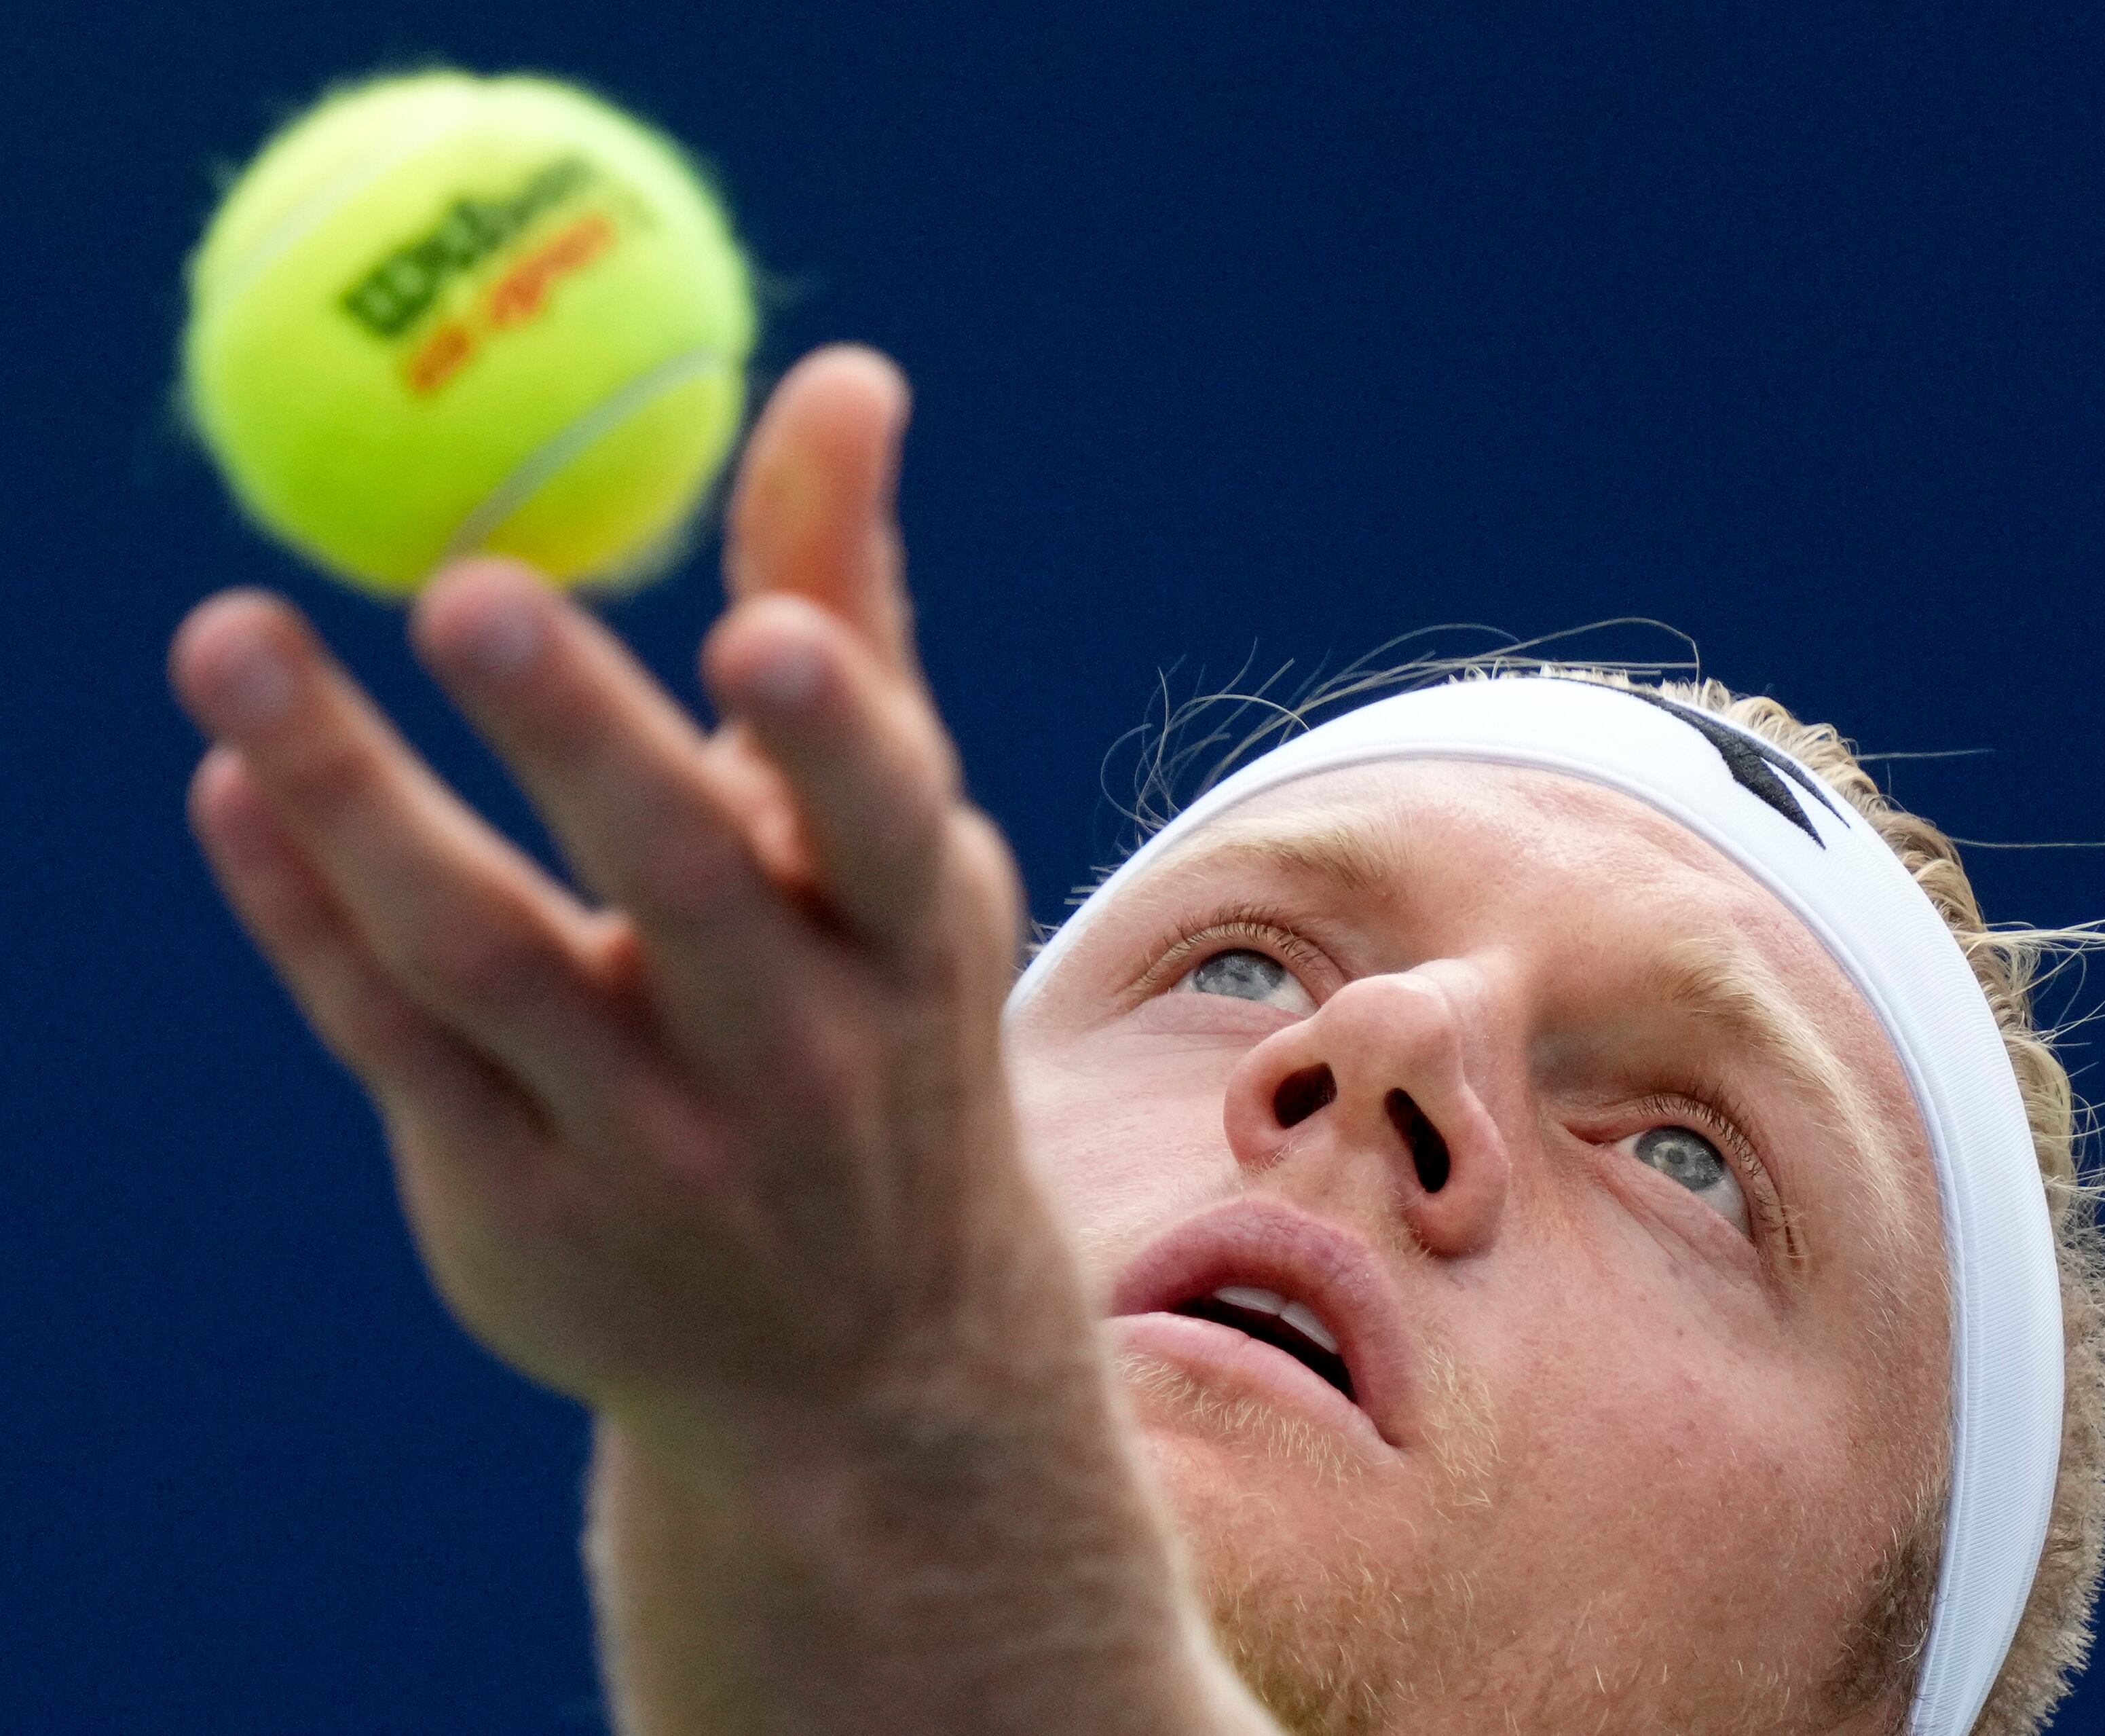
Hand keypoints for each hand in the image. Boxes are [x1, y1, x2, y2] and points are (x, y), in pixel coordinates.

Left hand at [170, 347, 1045, 1449]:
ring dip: (353, 801)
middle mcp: (797, 1054)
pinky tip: (226, 786)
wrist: (857, 1343)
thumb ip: (845, 611)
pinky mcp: (517, 1212)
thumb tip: (847, 373)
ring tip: (226, 638)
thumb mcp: (893, 845)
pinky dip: (299, 913)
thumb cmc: (870, 1019)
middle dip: (581, 739)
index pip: (881, 830)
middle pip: (677, 887)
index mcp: (908, 938)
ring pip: (486, 963)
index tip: (758, 636)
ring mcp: (651, 1148)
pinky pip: (390, 1041)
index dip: (826, 738)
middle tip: (470, 585)